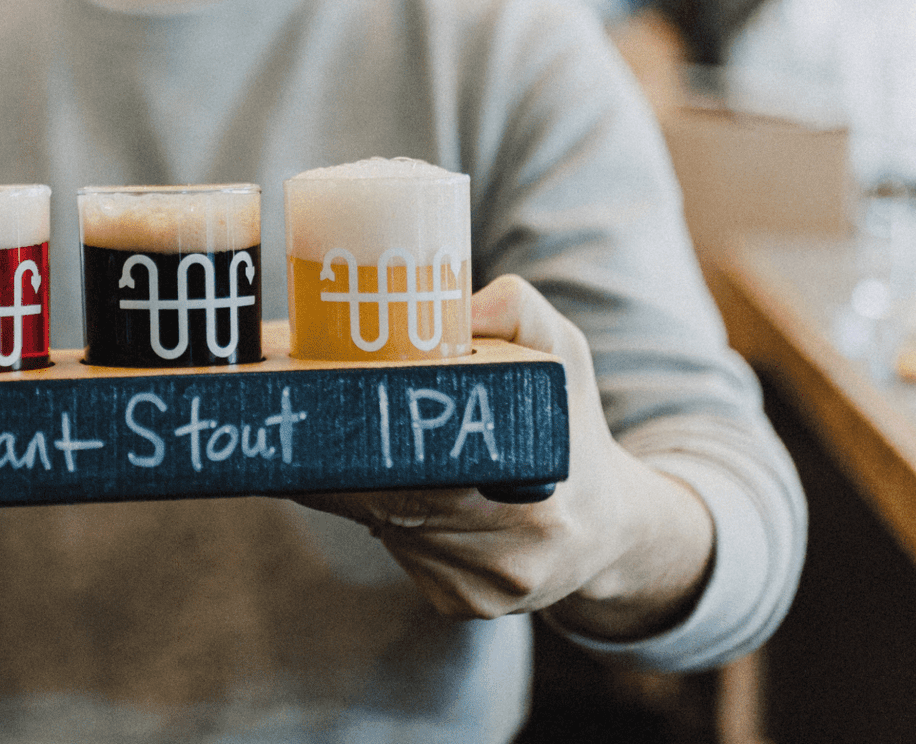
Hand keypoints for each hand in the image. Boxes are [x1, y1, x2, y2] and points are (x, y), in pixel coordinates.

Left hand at [296, 275, 715, 639]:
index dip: (358, 446)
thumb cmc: (569, 425)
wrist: (607, 523)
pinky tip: (410, 491)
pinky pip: (398, 552)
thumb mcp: (561, 353)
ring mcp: (484, 590)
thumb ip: (511, 311)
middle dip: (340, 458)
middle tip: (308, 416)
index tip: (321, 412)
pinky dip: (387, 517)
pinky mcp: (461, 605)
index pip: (417, 478)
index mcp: (537, 499)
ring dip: (361, 485)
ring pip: (383, 526)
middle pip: (385, 504)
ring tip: (367, 445)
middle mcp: (512, 559)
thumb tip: (452, 310)